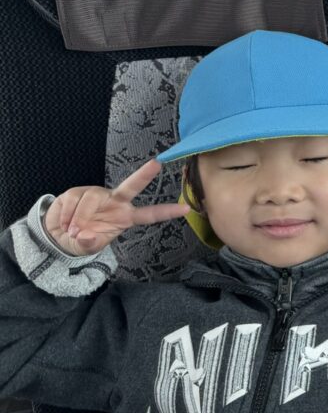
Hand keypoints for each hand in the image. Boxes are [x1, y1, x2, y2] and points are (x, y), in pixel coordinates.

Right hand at [43, 160, 190, 256]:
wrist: (57, 234)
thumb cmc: (81, 240)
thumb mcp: (87, 248)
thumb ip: (89, 244)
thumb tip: (88, 236)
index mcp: (125, 217)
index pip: (150, 215)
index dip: (167, 212)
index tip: (186, 209)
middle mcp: (115, 202)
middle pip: (131, 186)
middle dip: (144, 175)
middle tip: (157, 164)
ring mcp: (97, 195)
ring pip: (90, 199)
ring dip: (78, 218)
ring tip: (71, 231)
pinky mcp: (78, 191)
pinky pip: (73, 200)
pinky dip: (65, 216)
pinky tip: (64, 223)